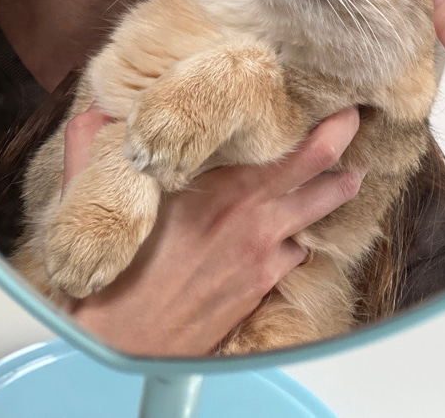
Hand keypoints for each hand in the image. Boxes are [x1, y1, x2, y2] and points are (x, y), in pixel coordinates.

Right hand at [59, 104, 361, 355]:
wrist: (122, 345)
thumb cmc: (113, 272)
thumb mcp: (91, 195)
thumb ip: (90, 141)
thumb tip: (96, 104)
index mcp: (226, 188)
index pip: (302, 148)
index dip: (328, 123)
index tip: (338, 99)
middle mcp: (256, 219)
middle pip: (324, 173)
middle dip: (344, 141)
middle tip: (353, 118)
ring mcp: (264, 255)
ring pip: (319, 215)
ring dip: (334, 192)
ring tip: (345, 173)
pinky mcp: (260, 286)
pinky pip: (296, 253)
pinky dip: (300, 236)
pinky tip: (296, 228)